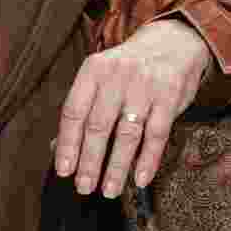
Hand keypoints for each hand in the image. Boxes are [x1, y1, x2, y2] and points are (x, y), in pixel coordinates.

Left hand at [53, 19, 210, 197]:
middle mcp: (117, 76)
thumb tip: (57, 148)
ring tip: (110, 189)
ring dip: (117, 167)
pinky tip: (140, 179)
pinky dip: (148, 160)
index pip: (74, 111)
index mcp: (94, 70)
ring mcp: (145, 86)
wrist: (173, 41)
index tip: (64, 171)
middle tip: (84, 187)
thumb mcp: (102, 77)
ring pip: (127, 134)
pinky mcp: (170, 96)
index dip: (67, 144)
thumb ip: (83, 109)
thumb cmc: (130, 67)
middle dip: (89, 162)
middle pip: (98, 126)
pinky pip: (157, 134)